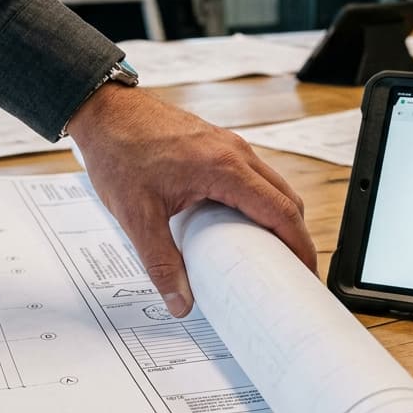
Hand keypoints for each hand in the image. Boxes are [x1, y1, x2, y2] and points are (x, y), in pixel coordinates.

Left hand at [68, 84, 316, 317]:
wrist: (104, 110)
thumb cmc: (119, 151)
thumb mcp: (136, 216)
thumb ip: (160, 263)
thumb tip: (179, 302)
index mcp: (225, 168)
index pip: (281, 211)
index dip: (300, 246)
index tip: (308, 272)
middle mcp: (235, 152)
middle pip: (287, 198)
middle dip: (298, 236)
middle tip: (295, 271)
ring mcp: (229, 145)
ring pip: (273, 184)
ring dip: (280, 217)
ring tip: (272, 252)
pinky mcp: (218, 144)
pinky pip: (254, 175)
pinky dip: (262, 201)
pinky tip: (244, 223)